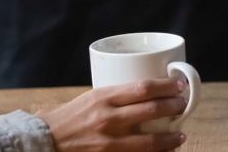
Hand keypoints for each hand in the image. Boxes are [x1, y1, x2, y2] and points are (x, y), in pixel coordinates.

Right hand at [40, 79, 188, 150]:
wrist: (44, 141)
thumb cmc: (68, 117)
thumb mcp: (91, 98)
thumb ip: (116, 96)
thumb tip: (147, 93)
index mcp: (104, 97)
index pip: (143, 88)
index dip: (166, 86)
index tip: (180, 86)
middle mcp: (108, 118)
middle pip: (151, 110)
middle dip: (173, 107)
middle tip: (183, 105)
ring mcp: (108, 141)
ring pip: (149, 141)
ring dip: (170, 138)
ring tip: (181, 135)